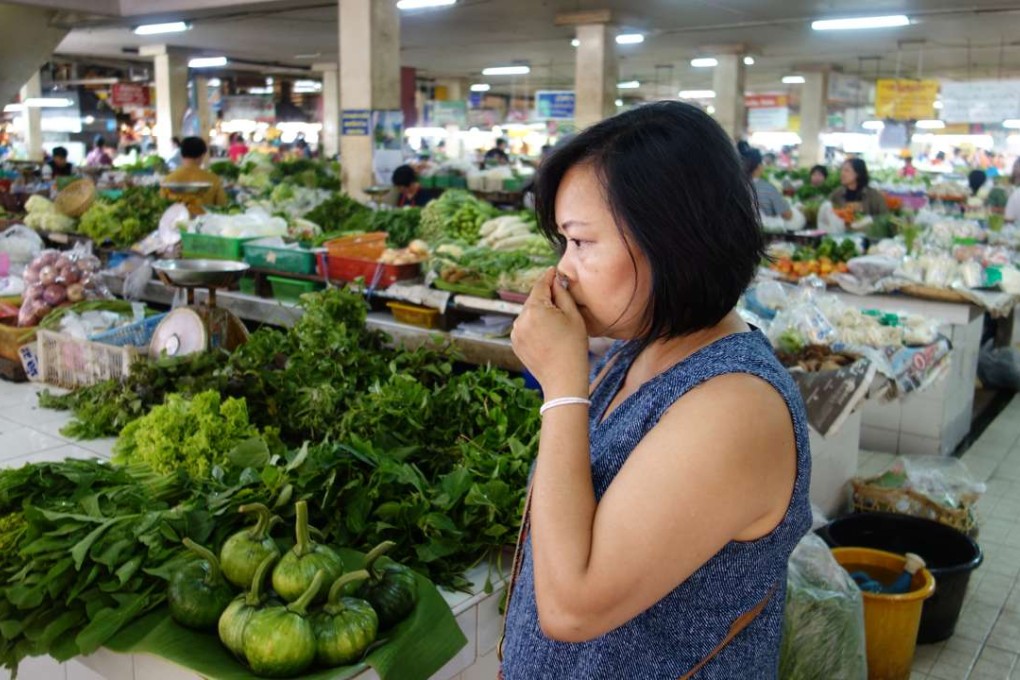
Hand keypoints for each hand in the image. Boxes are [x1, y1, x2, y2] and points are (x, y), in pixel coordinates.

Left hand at [511, 268, 589, 397]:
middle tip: (560, 296)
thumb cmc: (573, 347)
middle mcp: (520, 318)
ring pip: (529, 313)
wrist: (563, 379)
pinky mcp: (515, 343)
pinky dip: (534, 325)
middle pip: (533, 299)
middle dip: (545, 296)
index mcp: (535, 309)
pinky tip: (547, 334)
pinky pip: (525, 327)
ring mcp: (515, 332)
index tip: (553, 270)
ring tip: (556, 322)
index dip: (548, 277)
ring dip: (539, 312)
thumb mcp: (573, 316)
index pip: (541, 285)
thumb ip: (562, 294)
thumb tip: (555, 281)